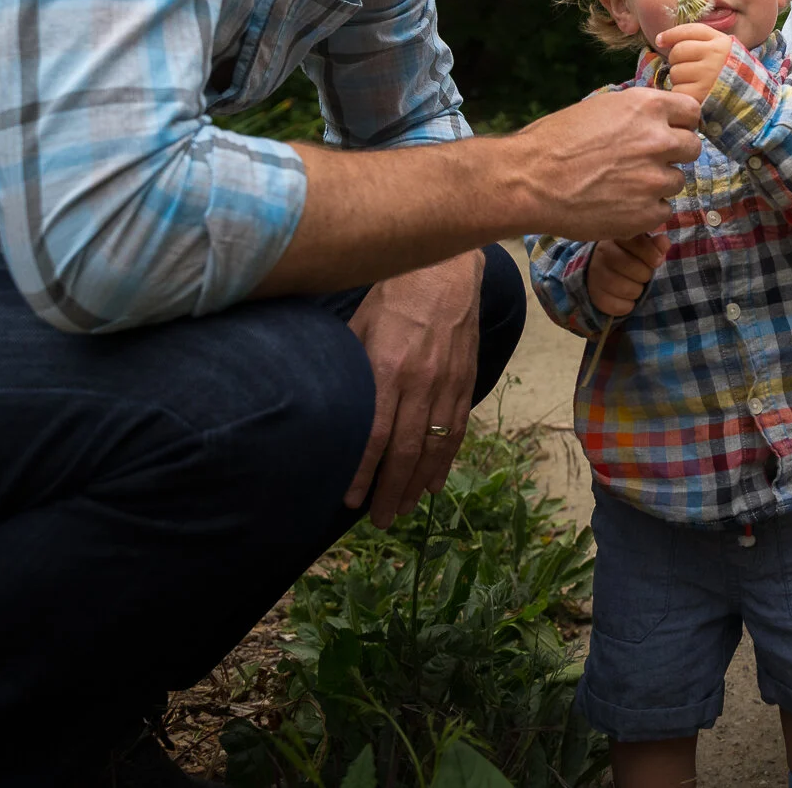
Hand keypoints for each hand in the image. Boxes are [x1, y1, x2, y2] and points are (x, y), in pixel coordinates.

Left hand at [345, 250, 483, 527]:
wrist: (445, 271)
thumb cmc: (392, 295)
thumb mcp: (358, 326)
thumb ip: (349, 369)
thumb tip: (327, 406)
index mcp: (387, 368)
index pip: (375, 434)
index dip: (363, 472)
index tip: (349, 500)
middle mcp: (420, 382)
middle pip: (405, 450)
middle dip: (391, 490)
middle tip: (380, 520)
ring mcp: (447, 384)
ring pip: (433, 447)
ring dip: (417, 484)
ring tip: (403, 510)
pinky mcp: (465, 382)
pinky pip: (456, 430)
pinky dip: (445, 461)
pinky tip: (434, 482)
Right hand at [515, 87, 700, 241]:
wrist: (529, 181)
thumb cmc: (554, 142)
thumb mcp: (600, 109)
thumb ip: (636, 114)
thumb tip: (657, 120)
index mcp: (646, 107)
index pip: (692, 112)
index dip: (681, 123)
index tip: (670, 131)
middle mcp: (658, 140)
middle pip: (692, 148)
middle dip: (674, 154)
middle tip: (647, 162)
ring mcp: (655, 178)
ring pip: (677, 182)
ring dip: (657, 184)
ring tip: (623, 185)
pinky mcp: (647, 213)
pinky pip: (663, 211)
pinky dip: (645, 211)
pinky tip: (618, 205)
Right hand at [588, 232, 670, 316]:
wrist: (600, 268)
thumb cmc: (627, 255)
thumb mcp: (641, 245)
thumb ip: (655, 244)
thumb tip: (664, 243)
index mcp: (616, 237)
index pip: (637, 243)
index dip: (651, 254)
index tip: (657, 261)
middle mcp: (602, 253)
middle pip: (635, 269)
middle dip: (645, 275)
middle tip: (641, 275)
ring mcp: (595, 274)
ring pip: (628, 290)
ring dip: (637, 291)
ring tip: (633, 285)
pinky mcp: (594, 294)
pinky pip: (617, 306)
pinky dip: (626, 306)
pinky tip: (625, 298)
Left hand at [656, 22, 735, 103]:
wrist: (746, 102)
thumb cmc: (728, 75)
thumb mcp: (722, 51)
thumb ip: (699, 40)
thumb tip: (660, 39)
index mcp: (721, 43)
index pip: (689, 31)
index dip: (671, 35)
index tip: (660, 40)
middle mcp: (715, 56)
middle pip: (677, 51)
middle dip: (677, 62)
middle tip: (689, 71)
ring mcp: (708, 75)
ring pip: (675, 72)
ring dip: (679, 80)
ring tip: (695, 84)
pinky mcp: (700, 94)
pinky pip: (677, 90)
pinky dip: (681, 94)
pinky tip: (694, 95)